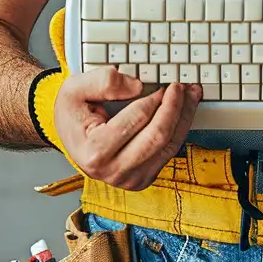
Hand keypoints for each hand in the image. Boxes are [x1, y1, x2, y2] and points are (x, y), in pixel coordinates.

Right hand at [52, 67, 198, 189]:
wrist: (72, 139)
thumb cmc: (73, 115)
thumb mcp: (74, 89)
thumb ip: (102, 82)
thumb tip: (138, 85)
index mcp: (95, 152)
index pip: (136, 120)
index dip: (155, 99)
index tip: (164, 83)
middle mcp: (114, 171)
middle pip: (158, 137)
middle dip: (175, 108)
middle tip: (182, 87)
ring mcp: (131, 179)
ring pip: (169, 146)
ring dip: (184, 118)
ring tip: (191, 96)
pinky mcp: (143, 179)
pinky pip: (169, 152)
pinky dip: (180, 129)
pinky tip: (183, 112)